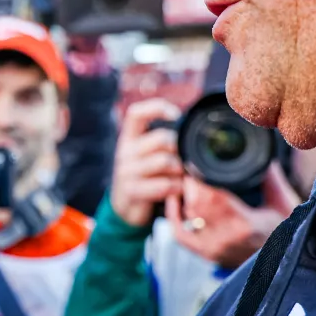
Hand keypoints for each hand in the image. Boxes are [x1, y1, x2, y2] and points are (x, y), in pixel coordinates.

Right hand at [108, 99, 185, 227]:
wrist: (124, 206)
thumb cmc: (144, 176)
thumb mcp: (147, 155)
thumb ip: (162, 142)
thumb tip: (192, 131)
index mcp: (129, 137)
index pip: (136, 113)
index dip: (157, 108)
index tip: (176, 116)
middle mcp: (124, 151)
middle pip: (162, 138)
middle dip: (181, 149)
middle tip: (185, 160)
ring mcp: (126, 171)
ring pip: (165, 161)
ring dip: (181, 170)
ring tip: (182, 176)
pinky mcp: (132, 191)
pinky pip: (164, 185)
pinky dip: (177, 188)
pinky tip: (177, 190)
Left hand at [166, 163, 298, 270]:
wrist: (285, 264)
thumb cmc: (288, 235)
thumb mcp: (284, 204)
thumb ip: (271, 178)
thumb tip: (261, 153)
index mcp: (244, 224)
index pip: (212, 198)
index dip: (198, 179)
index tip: (195, 162)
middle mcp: (225, 238)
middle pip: (196, 206)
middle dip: (190, 183)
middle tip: (190, 165)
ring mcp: (214, 248)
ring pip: (187, 217)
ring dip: (184, 195)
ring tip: (187, 179)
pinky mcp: (207, 254)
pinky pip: (180, 234)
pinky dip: (173, 215)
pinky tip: (176, 199)